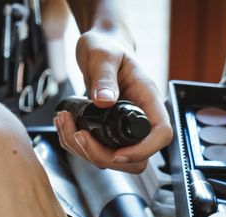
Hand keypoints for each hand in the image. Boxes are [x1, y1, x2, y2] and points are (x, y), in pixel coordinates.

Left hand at [54, 30, 172, 173]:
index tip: (118, 153)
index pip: (161, 134)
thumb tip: (104, 100)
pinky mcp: (108, 133)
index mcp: (147, 99)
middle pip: (136, 159)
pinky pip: (96, 153)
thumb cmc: (105, 47)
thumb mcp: (103, 55)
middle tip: (78, 135)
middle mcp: (138, 118)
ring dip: (83, 151)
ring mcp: (123, 129)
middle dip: (103, 156)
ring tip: (64, 123)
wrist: (97, 49)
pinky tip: (65, 125)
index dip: (143, 150)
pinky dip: (76, 146)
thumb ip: (104, 76)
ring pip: (113, 160)